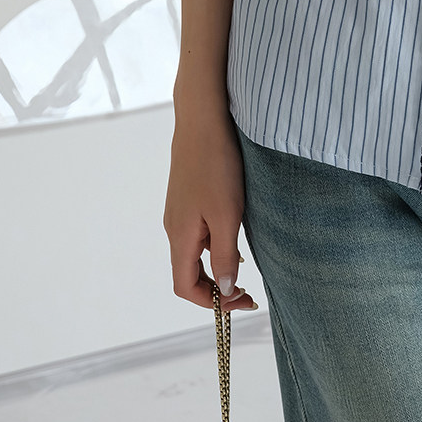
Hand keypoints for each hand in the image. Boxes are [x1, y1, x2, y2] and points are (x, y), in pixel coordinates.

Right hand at [163, 97, 258, 314]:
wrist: (202, 119)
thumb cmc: (216, 165)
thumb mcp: (227, 214)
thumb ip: (223, 255)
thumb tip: (224, 289)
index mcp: (181, 236)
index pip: (185, 287)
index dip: (211, 302)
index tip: (241, 301)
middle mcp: (174, 227)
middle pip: (188, 272)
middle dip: (216, 287)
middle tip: (248, 291)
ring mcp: (178, 211)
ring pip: (193, 252)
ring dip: (216, 264)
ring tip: (244, 261)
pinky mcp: (186, 196)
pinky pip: (197, 232)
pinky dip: (214, 243)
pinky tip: (233, 230)